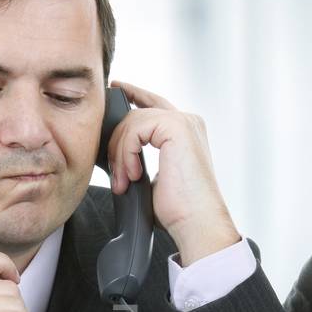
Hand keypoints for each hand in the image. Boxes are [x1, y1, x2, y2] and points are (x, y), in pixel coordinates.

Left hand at [107, 80, 240, 265]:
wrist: (196, 221)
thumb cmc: (179, 208)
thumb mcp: (155, 175)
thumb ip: (142, 155)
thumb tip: (117, 151)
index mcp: (186, 131)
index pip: (154, 104)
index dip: (133, 93)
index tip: (116, 89)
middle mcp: (188, 121)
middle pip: (136, 113)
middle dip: (118, 143)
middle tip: (117, 177)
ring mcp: (183, 122)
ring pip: (132, 121)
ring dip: (120, 154)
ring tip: (124, 181)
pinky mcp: (176, 127)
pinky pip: (135, 128)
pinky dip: (127, 153)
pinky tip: (133, 174)